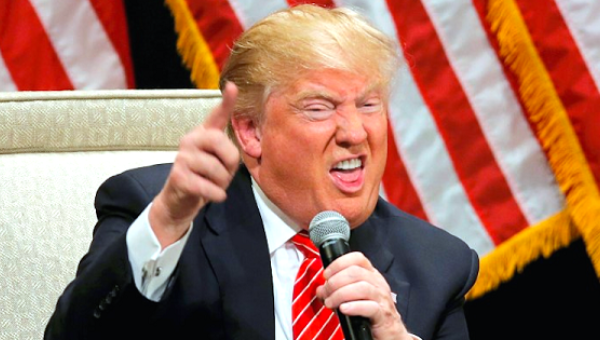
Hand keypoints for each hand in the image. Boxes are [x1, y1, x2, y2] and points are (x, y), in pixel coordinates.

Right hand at [149, 82, 239, 247]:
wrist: (180, 201)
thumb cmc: (204, 178)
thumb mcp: (219, 162)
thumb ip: (226, 152)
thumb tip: (234, 154)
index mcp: (204, 134)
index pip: (216, 115)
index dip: (227, 102)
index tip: (233, 87)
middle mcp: (190, 140)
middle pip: (221, 143)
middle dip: (230, 164)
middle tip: (225, 174)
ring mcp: (182, 157)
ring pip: (217, 170)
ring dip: (222, 183)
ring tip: (214, 185)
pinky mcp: (178, 176)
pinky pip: (208, 186)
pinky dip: (216, 195)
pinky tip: (214, 195)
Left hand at [316, 252, 412, 339]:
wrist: (390, 333)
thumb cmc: (370, 314)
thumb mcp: (351, 299)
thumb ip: (335, 292)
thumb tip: (320, 289)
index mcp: (371, 275)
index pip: (357, 258)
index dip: (339, 263)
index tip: (327, 275)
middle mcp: (378, 283)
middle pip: (355, 272)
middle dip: (335, 282)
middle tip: (326, 293)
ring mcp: (382, 298)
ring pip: (362, 287)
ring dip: (340, 294)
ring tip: (331, 303)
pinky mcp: (383, 314)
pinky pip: (370, 307)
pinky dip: (354, 306)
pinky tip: (343, 309)